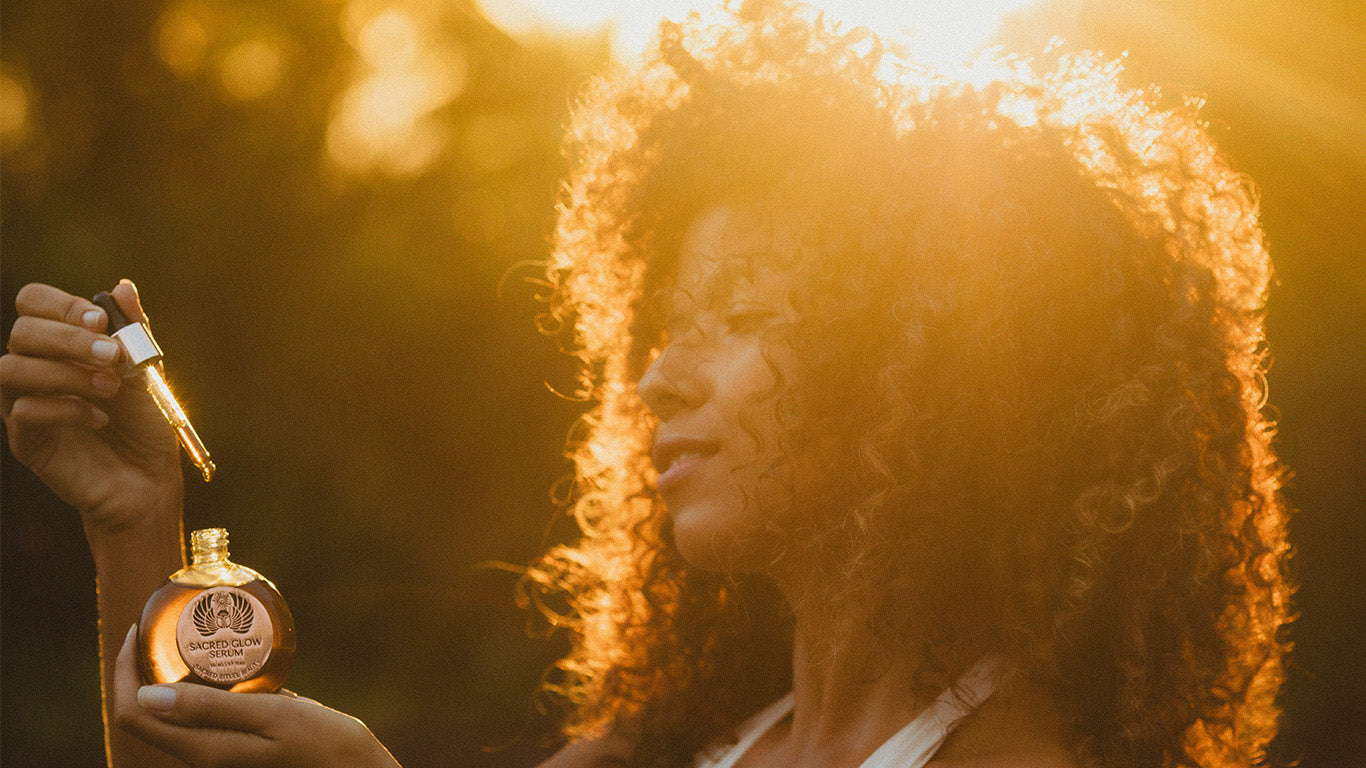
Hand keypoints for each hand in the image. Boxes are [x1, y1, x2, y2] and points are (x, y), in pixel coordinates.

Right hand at [2, 280, 182, 531]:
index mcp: (61, 347)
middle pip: (21, 333)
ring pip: (9, 369)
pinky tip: (100, 418)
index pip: (33, 304)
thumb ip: (133, 331)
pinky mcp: (28, 441)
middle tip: (112, 356)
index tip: (101, 321)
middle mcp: (36, 371)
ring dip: (64, 372)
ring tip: (110, 387)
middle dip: (68, 338)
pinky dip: (66, 408)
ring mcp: (25, 406)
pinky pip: (23, 411)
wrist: (149, 482)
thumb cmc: (145, 425)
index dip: (61, 305)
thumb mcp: (146, 372)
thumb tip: (124, 285)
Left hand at [113, 627, 401, 767]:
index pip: (133, 713)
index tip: (139, 629)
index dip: (124, 670)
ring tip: (187, 634)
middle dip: (142, 666)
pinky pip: (200, 712)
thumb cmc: (325, 744)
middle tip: (162, 624)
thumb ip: (212, 708)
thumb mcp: (274, 715)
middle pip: (145, 711)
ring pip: (171, 711)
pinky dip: (199, 683)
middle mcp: (202, 754)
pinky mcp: (234, 744)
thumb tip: (147, 695)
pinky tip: (225, 660)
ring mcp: (217, 750)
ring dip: (169, 672)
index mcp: (203, 750)